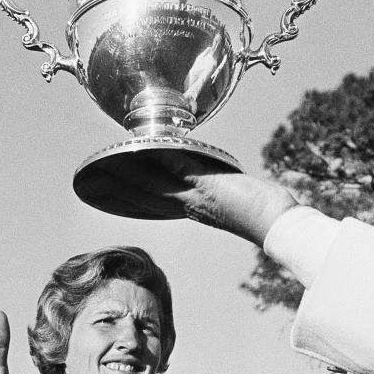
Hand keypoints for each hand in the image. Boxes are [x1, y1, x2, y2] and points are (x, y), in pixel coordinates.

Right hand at [82, 153, 297, 243]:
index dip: (129, 196)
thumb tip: (217, 181)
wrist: (280, 226)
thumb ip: (220, 188)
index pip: (155, 203)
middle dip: (117, 187)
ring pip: (155, 183)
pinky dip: (161, 157)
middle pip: (145, 195)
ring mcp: (198, 196)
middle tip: (93, 179)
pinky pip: (179, 167)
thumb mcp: (235, 199)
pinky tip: (144, 147)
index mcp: (194, 209)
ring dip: (129, 173)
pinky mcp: (210, 185)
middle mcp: (190, 205)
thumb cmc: (267, 215)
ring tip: (107, 163)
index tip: (109, 189)